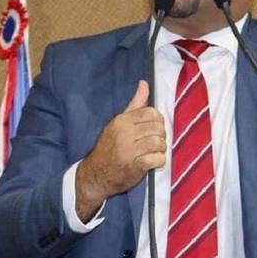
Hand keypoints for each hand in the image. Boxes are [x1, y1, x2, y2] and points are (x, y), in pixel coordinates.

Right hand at [75, 80, 165, 220]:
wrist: (96, 174)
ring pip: (159, 143)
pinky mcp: (134, 167)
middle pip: (157, 128)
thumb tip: (144, 83)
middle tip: (155, 141)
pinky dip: (159, 160)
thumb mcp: (119, 123)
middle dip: (160, 135)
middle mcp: (124, 134)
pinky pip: (157, 159)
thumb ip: (135, 104)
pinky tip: (153, 161)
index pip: (150, 113)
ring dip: (161, 148)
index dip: (157, 121)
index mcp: (122, 121)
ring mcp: (129, 151)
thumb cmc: (110, 146)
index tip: (154, 128)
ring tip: (154, 151)